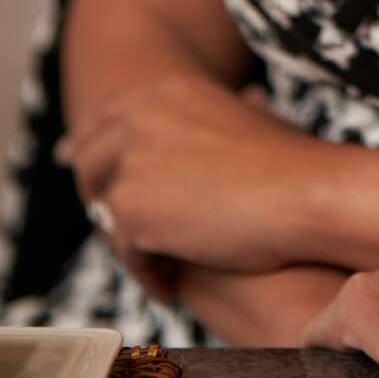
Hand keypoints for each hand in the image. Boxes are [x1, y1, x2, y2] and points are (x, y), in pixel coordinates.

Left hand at [55, 69, 326, 271]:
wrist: (305, 193)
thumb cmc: (291, 163)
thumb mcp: (248, 117)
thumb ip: (213, 119)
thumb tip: (245, 99)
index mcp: (164, 91)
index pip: (106, 118)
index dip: (89, 144)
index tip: (73, 159)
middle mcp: (138, 118)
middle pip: (88, 160)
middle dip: (94, 193)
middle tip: (110, 225)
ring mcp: (130, 163)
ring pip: (106, 212)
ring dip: (131, 240)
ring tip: (165, 266)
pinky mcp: (130, 210)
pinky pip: (125, 251)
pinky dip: (148, 273)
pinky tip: (173, 286)